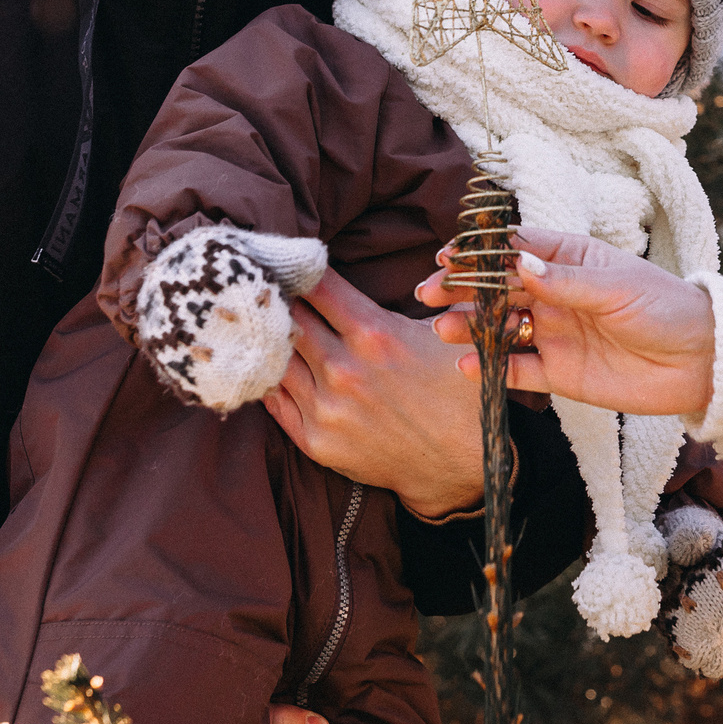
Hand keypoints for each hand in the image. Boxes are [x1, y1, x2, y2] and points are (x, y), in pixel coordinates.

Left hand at [263, 269, 482, 518]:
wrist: (461, 464)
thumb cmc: (458, 390)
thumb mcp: (444, 331)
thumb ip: (415, 297)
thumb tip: (398, 268)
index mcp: (375, 334)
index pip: (316, 286)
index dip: (299, 268)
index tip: (289, 260)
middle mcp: (344, 369)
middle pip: (289, 318)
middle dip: (279, 299)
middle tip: (265, 285)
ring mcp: (326, 408)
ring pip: (277, 358)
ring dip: (269, 339)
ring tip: (261, 323)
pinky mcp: (316, 441)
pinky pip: (275, 400)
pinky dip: (269, 378)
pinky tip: (267, 363)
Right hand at [415, 226, 716, 416]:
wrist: (700, 361)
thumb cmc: (664, 307)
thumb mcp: (617, 287)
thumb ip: (566, 281)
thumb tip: (518, 265)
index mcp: (570, 259)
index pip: (513, 250)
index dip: (478, 252)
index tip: (447, 256)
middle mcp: (555, 294)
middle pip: (496, 288)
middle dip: (461, 289)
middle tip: (427, 293)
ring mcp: (554, 333)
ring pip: (500, 328)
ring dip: (469, 328)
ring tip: (442, 330)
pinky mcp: (559, 373)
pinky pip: (517, 369)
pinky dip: (492, 369)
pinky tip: (468, 368)